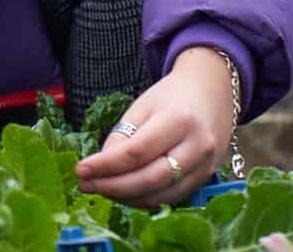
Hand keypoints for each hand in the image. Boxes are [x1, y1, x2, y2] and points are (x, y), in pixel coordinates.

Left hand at [76, 46, 233, 206]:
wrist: (212, 93)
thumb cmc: (172, 96)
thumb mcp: (143, 106)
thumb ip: (123, 135)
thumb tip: (102, 166)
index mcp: (179, 120)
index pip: (136, 152)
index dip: (106, 165)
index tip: (80, 169)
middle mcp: (197, 147)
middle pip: (150, 178)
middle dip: (112, 186)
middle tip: (84, 185)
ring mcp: (205, 166)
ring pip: (161, 194)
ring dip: (126, 197)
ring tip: (100, 189)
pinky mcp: (205, 179)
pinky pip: (171, 197)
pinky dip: (144, 199)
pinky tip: (123, 194)